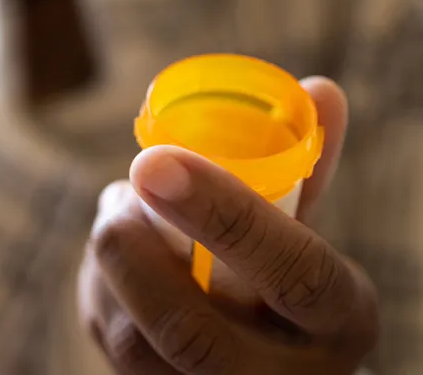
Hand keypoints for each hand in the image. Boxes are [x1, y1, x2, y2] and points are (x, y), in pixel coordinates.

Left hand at [78, 78, 378, 374]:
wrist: (278, 357)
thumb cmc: (291, 277)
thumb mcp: (308, 229)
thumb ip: (306, 164)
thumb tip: (318, 88)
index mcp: (335, 317)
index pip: (292, 271)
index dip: (224, 213)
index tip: (157, 160)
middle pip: (193, 332)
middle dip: (136, 251)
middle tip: (120, 192)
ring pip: (138, 348)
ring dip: (109, 266)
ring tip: (115, 213)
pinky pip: (114, 353)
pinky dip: (100, 294)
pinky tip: (111, 260)